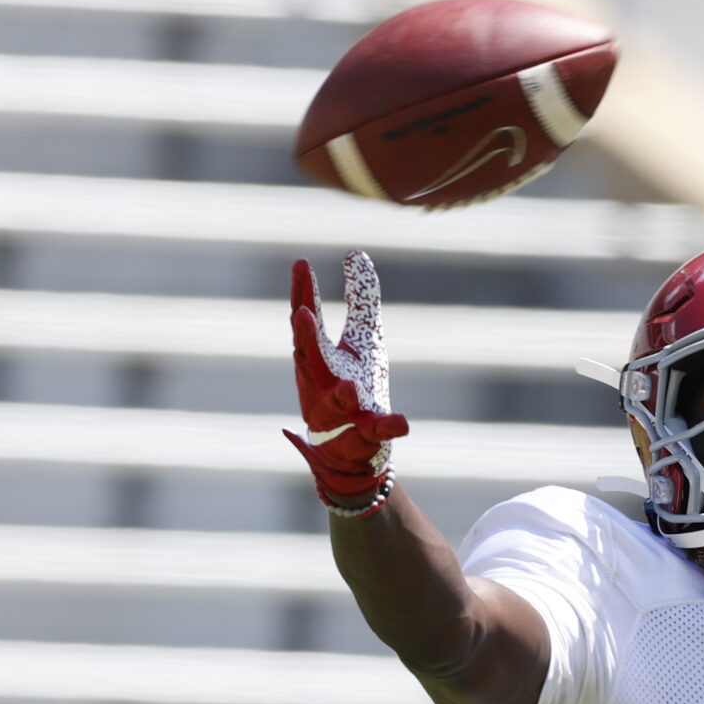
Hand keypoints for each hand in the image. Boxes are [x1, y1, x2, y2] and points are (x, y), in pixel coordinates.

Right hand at [284, 251, 408, 513]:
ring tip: (350, 385)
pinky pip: (374, 433)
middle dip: (304, 338)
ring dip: (340, 393)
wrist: (351, 450)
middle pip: (308, 359)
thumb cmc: (353, 383)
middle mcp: (321, 383)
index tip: (302, 264)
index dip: (303, 293)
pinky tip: (402, 422)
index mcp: (318, 356)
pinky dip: (387, 427)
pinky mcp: (362, 438)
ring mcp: (339, 414)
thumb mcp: (362, 339)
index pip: (306, 321)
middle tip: (300, 314)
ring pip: (334, 403)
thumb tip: (355, 253)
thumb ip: (360, 299)